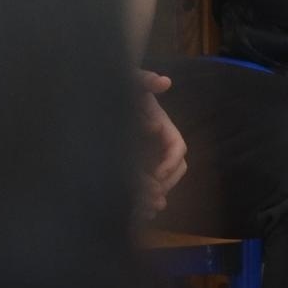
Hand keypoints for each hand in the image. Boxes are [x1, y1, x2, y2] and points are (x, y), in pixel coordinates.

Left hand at [138, 70, 187, 217]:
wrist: (109, 96)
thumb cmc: (124, 88)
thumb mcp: (132, 81)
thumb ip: (146, 80)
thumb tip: (165, 82)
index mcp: (165, 128)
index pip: (178, 149)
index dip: (170, 163)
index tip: (156, 175)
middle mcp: (162, 143)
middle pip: (177, 168)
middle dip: (166, 183)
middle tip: (151, 197)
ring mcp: (153, 155)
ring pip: (165, 179)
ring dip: (158, 192)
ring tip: (145, 207)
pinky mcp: (141, 165)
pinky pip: (150, 183)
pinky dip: (147, 195)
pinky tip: (136, 207)